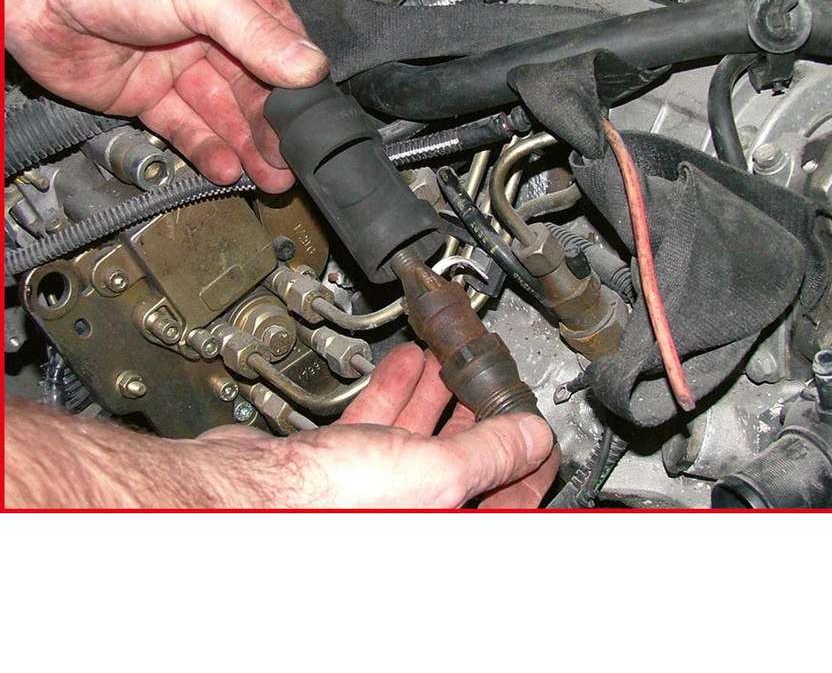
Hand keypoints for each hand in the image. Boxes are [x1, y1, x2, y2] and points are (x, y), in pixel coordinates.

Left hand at [3, 0, 327, 191]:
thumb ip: (255, 32)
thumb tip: (309, 67)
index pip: (279, 41)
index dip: (298, 80)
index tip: (315, 116)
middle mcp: (207, 27)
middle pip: (253, 85)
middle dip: (274, 125)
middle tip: (293, 160)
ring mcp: (174, 62)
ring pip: (221, 111)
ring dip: (247, 145)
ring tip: (272, 176)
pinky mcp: (143, 93)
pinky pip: (182, 126)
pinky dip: (206, 148)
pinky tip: (228, 167)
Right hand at [205, 343, 559, 507]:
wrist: (243, 494)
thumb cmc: (328, 505)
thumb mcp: (434, 473)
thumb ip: (491, 451)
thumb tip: (533, 436)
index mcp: (441, 525)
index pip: (507, 498)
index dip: (528, 457)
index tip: (535, 426)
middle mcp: (411, 514)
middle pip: (463, 461)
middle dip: (479, 413)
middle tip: (493, 379)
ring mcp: (375, 491)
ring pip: (420, 435)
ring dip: (439, 392)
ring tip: (454, 360)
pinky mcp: (341, 465)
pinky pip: (381, 424)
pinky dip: (397, 390)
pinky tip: (408, 363)